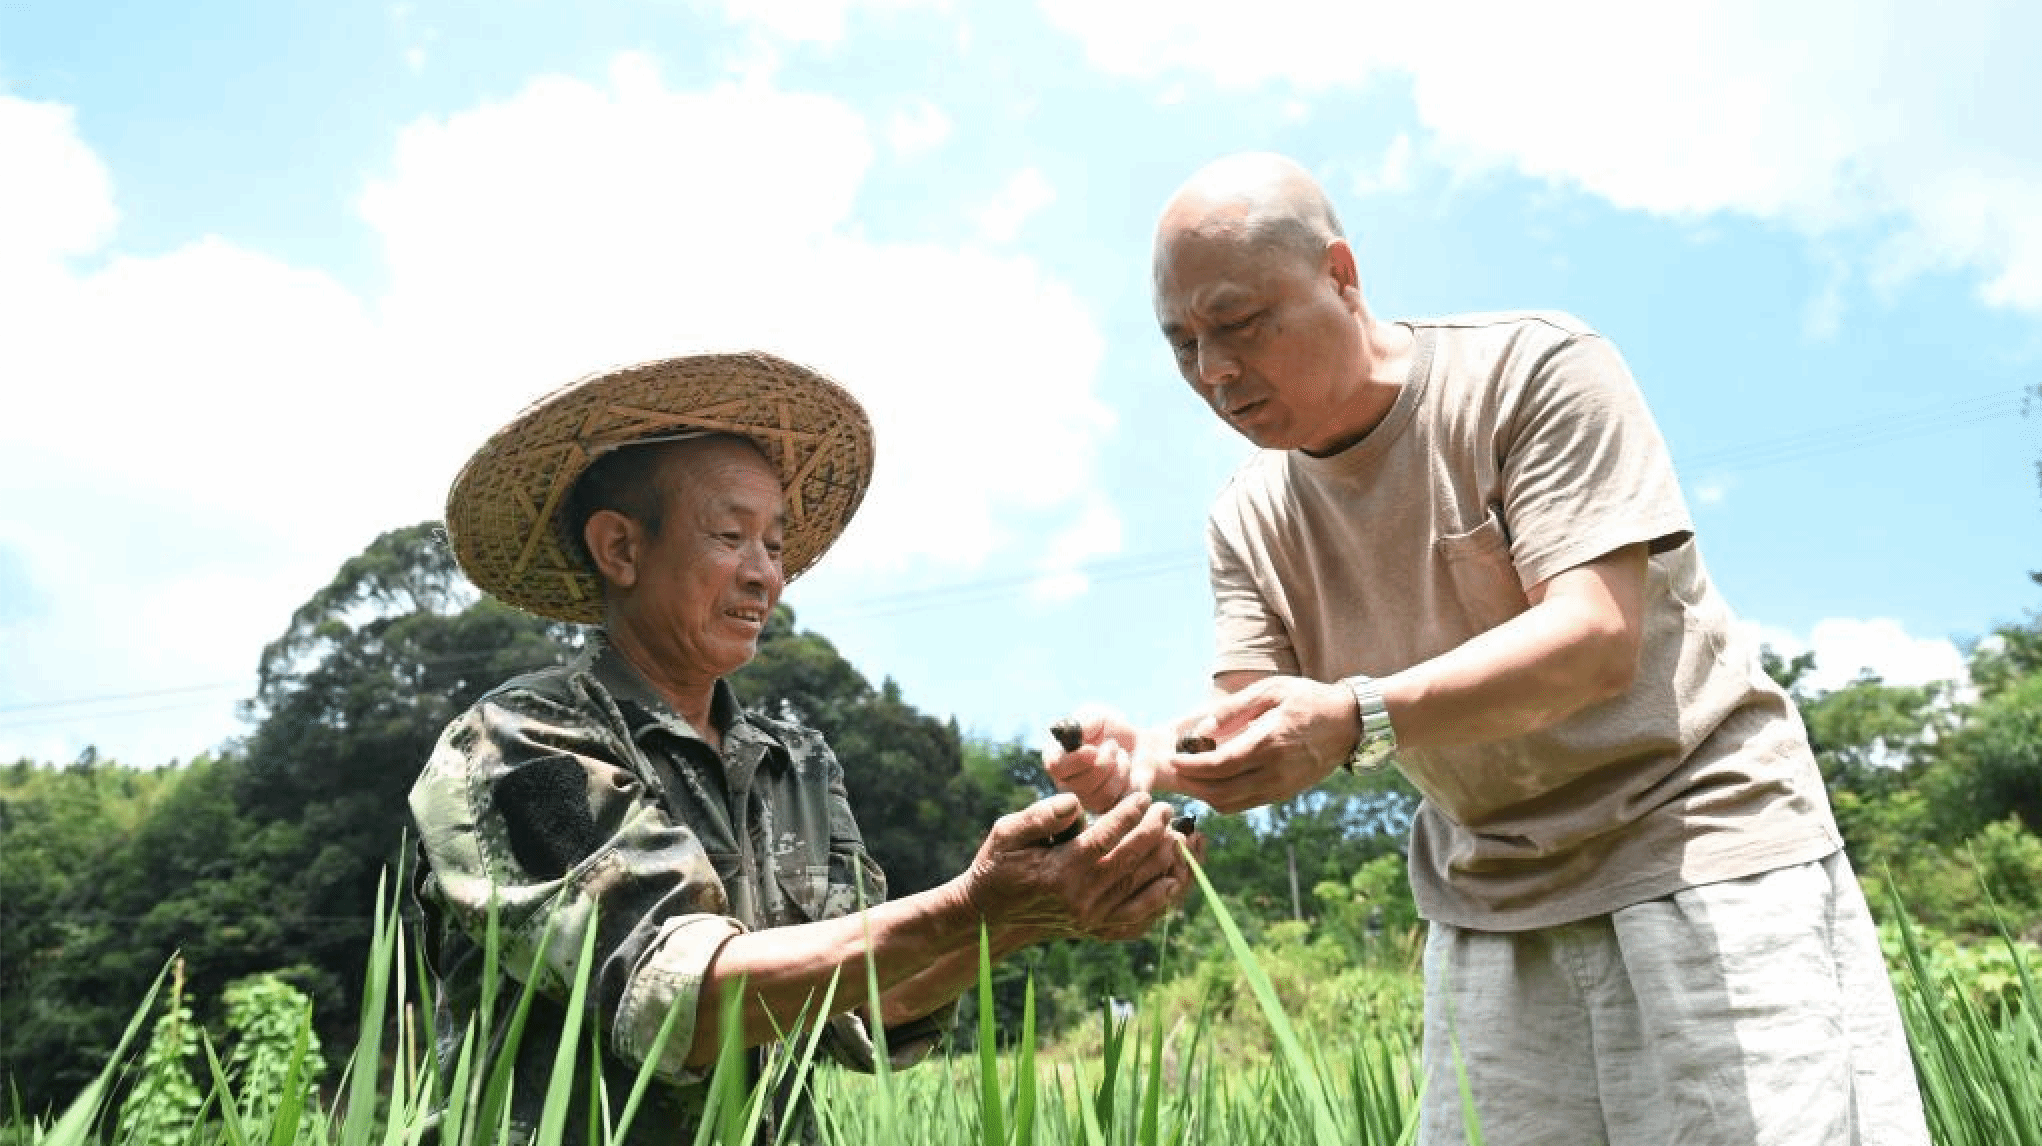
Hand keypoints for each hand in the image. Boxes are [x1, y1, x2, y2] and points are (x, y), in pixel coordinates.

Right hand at [962, 791, 1193, 941]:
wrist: (990, 915)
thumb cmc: (998, 866)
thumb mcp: (1006, 833)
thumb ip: (1040, 816)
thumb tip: (1074, 803)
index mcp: (1058, 871)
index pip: (1105, 838)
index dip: (1128, 815)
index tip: (1144, 797)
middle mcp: (1079, 897)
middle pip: (1129, 862)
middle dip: (1153, 832)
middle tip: (1167, 810)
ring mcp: (1089, 917)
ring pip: (1138, 888)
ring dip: (1162, 861)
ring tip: (1176, 836)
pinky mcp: (1094, 928)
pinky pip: (1135, 916)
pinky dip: (1157, 900)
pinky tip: (1172, 881)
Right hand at [1042, 706, 1172, 813]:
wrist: (1138, 747)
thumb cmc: (1110, 730)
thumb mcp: (1096, 717)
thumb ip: (1084, 721)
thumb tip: (1077, 731)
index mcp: (1056, 758)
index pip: (1055, 766)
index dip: (1075, 760)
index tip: (1092, 750)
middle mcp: (1065, 783)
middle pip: (1080, 785)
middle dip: (1105, 761)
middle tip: (1112, 745)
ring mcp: (1085, 800)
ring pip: (1102, 794)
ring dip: (1119, 768)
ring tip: (1120, 755)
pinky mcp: (1106, 811)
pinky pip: (1118, 802)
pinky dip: (1127, 781)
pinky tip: (1126, 771)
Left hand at [1168, 676, 1358, 812]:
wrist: (1348, 723)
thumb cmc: (1307, 699)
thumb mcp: (1270, 691)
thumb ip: (1232, 710)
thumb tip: (1201, 730)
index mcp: (1270, 743)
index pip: (1220, 764)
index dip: (1192, 766)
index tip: (1172, 759)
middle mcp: (1275, 771)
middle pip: (1219, 790)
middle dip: (1191, 784)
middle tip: (1173, 771)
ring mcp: (1281, 787)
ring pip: (1229, 803)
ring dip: (1204, 794)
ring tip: (1188, 777)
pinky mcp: (1284, 794)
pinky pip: (1244, 804)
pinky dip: (1222, 797)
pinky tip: (1212, 781)